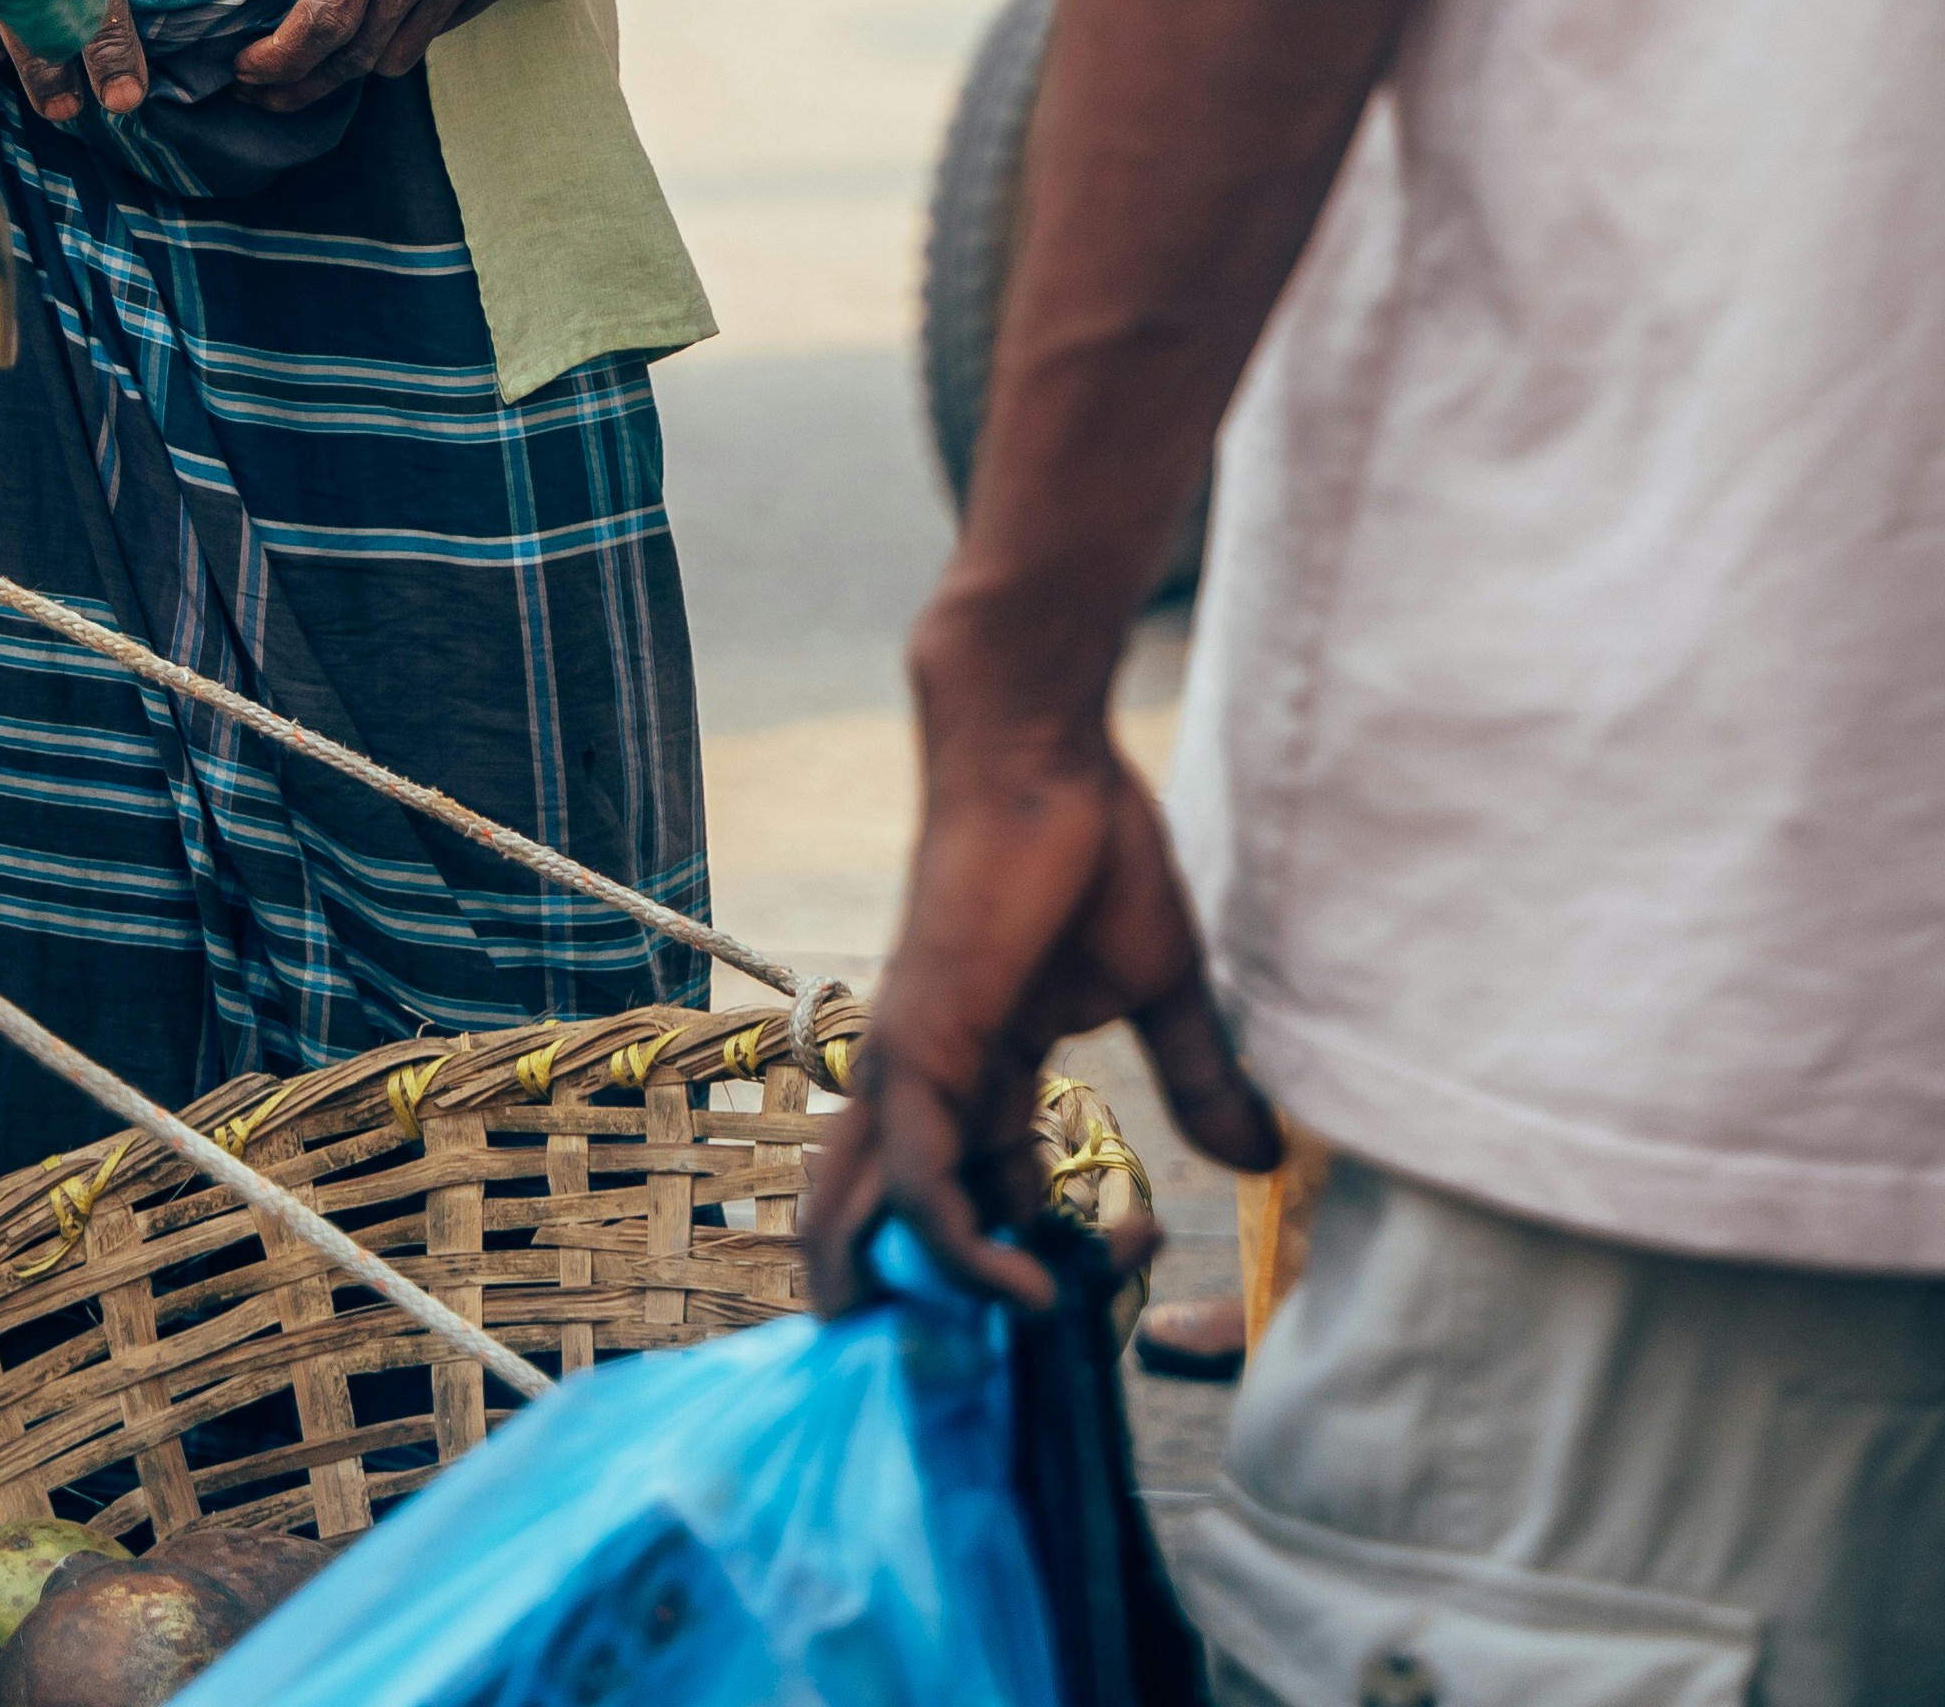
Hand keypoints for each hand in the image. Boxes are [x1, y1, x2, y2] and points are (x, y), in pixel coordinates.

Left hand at [235, 0, 547, 103]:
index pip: (326, 19)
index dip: (280, 60)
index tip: (246, 68)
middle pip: (361, 53)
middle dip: (303, 83)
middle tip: (264, 86)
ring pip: (403, 52)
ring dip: (352, 63)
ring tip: (315, 55)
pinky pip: (444, 24)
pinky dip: (405, 27)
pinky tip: (379, 4)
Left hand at [803, 664, 1277, 1313]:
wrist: (1039, 748)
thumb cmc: (1089, 843)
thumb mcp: (1163, 985)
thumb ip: (1198, 1073)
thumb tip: (1261, 1155)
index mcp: (978, 1065)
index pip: (968, 1190)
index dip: (1008, 1257)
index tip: (1086, 1286)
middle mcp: (928, 1075)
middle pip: (882, 1214)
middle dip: (905, 1301)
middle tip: (965, 1377)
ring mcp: (915, 1063)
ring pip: (864, 1211)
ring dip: (899, 1298)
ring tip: (953, 1373)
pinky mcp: (922, 1045)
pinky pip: (921, 1178)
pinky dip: (960, 1247)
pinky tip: (1025, 1289)